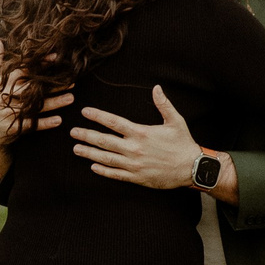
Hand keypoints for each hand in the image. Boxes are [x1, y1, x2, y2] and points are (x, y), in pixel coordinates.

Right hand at [0, 35, 72, 175]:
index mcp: (2, 84)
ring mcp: (10, 113)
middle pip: (31, 89)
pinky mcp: (13, 128)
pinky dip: (44, 123)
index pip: (21, 71)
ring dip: (54, 103)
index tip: (55, 57)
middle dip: (50, 84)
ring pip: (34, 107)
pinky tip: (58, 120)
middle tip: (70, 80)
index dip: (38, 64)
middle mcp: (6, 97)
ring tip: (71, 98)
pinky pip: (31, 126)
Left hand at [72, 84, 232, 200]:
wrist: (191, 168)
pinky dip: (103, 170)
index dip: (97, 116)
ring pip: (106, 158)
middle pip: (104, 141)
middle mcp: (134, 148)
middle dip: (86, 135)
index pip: (114, 122)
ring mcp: (134, 164)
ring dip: (89, 153)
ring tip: (76, 149)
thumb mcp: (175, 121)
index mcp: (141, 133)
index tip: (85, 112)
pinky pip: (116, 174)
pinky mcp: (137, 177)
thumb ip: (163, 104)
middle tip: (72, 132)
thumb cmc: (183, 143)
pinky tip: (92, 166)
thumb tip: (157, 88)